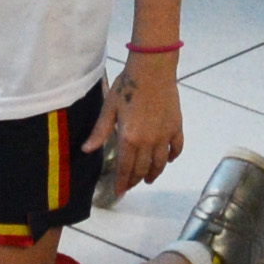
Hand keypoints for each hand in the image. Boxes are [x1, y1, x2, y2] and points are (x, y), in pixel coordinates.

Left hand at [88, 64, 184, 200]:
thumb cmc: (126, 86)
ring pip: (161, 163)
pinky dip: (173, 157)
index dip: (122, 183)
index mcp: (130, 138)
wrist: (152, 70)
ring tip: (149, 179)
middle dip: (136, 180)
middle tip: (131, 185)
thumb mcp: (109, 108)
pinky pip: (177, 148)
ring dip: (154, 173)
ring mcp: (165, 136)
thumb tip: (86, 150)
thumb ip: (100, 132)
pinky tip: (168, 160)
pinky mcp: (176, 127)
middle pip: (143, 169)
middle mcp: (149, 142)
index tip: (119, 193)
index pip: (126, 169)